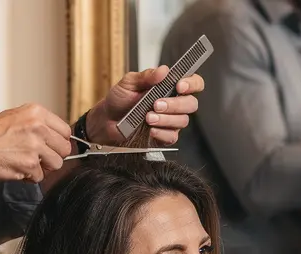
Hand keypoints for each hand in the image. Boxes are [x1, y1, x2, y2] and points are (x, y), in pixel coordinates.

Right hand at [0, 103, 71, 181]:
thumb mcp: (15, 117)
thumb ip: (37, 124)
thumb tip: (55, 137)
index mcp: (36, 112)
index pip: (65, 131)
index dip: (58, 142)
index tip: (51, 147)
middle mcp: (38, 127)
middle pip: (65, 149)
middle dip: (53, 156)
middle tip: (38, 157)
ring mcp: (35, 146)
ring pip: (56, 164)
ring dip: (43, 168)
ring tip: (26, 163)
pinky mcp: (29, 165)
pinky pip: (40, 176)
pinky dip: (29, 177)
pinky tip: (16, 168)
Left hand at [86, 65, 204, 145]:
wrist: (106, 120)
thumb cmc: (119, 99)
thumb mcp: (129, 82)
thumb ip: (147, 76)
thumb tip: (163, 70)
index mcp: (169, 87)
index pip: (193, 83)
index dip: (192, 84)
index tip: (180, 85)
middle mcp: (174, 104)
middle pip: (191, 104)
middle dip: (175, 104)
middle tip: (156, 104)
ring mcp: (171, 121)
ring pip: (182, 121)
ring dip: (166, 119)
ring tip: (148, 117)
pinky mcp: (164, 137)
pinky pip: (172, 137)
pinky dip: (162, 133)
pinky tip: (151, 129)